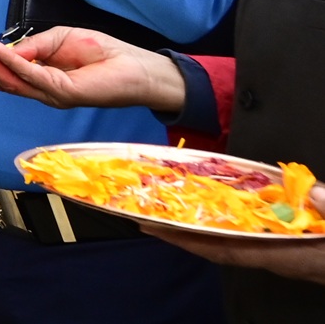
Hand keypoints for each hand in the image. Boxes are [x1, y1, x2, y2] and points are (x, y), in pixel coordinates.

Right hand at [0, 28, 186, 111]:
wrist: (137, 67)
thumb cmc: (104, 52)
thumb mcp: (59, 39)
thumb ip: (33, 46)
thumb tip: (5, 48)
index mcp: (42, 77)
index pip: (7, 72)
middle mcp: (43, 90)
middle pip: (3, 80)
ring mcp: (52, 94)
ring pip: (11, 82)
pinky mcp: (63, 93)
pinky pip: (30, 76)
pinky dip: (10, 61)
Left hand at [151, 205, 324, 282]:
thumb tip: (311, 193)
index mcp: (286, 257)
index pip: (226, 250)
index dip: (187, 241)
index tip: (151, 228)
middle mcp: (278, 260)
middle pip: (220, 247)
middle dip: (182, 233)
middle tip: (145, 212)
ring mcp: (285, 257)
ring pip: (234, 243)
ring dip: (202, 228)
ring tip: (172, 207)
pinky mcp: (294, 252)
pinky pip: (252, 239)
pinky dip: (231, 226)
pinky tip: (221, 210)